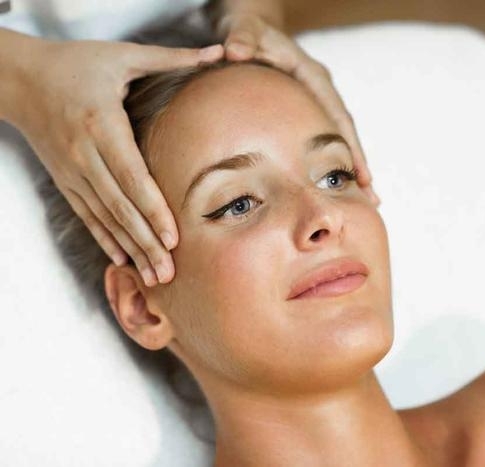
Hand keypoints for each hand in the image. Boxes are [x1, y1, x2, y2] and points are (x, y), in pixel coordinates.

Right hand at [12, 38, 223, 285]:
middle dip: (146, 242)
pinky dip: (105, 239)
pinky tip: (122, 260)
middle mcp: (84, 154)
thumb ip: (169, 57)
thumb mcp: (121, 55)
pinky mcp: (65, 180)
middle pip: (120, 206)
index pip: (132, 176)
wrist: (18, 78)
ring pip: (104, 217)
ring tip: (153, 277)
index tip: (173, 237)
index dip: (153, 209)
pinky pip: (87, 215)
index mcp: (101, 124)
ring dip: (130, 249)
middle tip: (170, 273)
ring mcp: (72, 171)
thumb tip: (216, 51)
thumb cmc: (74, 63)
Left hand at [218, 13, 380, 205]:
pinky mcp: (307, 109)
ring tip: (364, 201)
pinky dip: (330, 162)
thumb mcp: (245, 30)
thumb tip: (233, 51)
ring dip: (351, 168)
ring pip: (338, 138)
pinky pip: (323, 138)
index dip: (350, 146)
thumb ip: (242, 38)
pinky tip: (330, 186)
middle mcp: (321, 90)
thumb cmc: (248, 32)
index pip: (336, 115)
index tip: (361, 174)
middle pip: (346, 132)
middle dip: (359, 165)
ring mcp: (316, 101)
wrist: (249, 31)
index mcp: (313, 76)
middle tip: (372, 200)